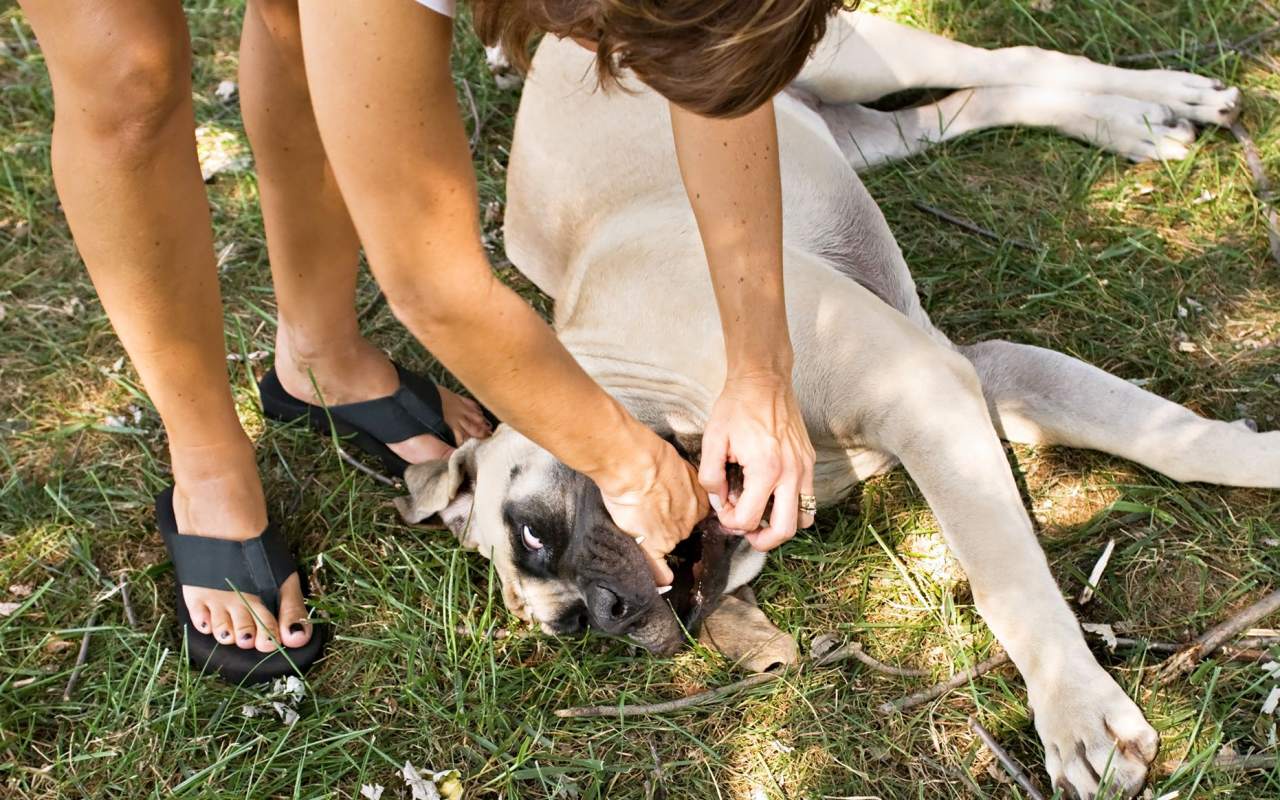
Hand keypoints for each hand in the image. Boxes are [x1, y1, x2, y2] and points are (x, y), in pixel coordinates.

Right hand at [597, 431, 708, 584]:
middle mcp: (690, 521)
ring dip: (661, 543)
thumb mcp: (678, 463)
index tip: (674, 510)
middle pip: (684, 530)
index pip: (696, 514)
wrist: (634, 464)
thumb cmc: (651, 457)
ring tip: (644, 530)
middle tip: (655, 516)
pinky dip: (660, 577)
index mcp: (699, 500)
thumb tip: (678, 479)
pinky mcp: (652, 545)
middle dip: (673, 526)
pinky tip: (661, 581)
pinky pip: (659, 570)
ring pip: (670, 545)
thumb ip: (682, 476)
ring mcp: (672, 535)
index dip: (684, 513)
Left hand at [699, 372, 814, 550]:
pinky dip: (792, 506)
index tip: (723, 508)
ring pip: (803, 519)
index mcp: (765, 469)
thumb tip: (720, 501)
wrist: (764, 380)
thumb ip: (711, 477)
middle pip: (784, 530)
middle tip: (746, 531)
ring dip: (781, 525)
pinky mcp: (810, 461)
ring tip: (762, 515)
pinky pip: (808, 498)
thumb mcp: (712, 440)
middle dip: (761, 539)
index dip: (731, 522)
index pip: (750, 519)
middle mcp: (791, 473)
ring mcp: (805, 468)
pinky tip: (773, 495)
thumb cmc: (736, 407)